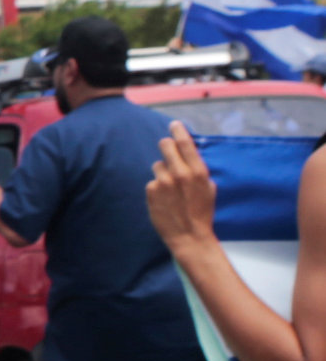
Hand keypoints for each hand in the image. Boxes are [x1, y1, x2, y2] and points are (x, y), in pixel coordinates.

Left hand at [146, 120, 219, 252]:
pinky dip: (157, 187)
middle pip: (165, 145)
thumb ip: (199, 170)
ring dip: (162, 172)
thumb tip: (190, 154)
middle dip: (167, 146)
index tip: (174, 125)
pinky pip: (152, 180)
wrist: (189, 236)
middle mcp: (180, 173)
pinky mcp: (151, 190)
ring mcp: (164, 181)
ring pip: (158, 164)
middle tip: (168, 150)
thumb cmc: (202, 212)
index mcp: (198, 172)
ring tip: (171, 189)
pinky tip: (164, 199)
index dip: (178, 131)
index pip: (185, 143)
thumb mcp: (209, 189)